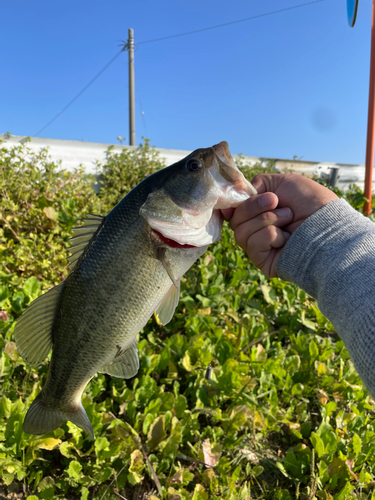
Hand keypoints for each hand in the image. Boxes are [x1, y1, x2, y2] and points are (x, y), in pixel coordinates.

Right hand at [221, 174, 337, 277]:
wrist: (328, 224)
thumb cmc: (311, 202)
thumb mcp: (282, 182)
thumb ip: (257, 184)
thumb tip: (236, 195)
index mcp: (259, 213)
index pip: (232, 211)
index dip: (232, 204)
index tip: (237, 198)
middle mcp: (256, 230)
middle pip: (234, 220)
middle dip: (254, 206)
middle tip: (276, 202)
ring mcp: (259, 247)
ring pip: (241, 232)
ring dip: (266, 220)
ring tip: (288, 220)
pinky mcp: (264, 261)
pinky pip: (252, 244)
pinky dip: (270, 235)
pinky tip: (287, 238)